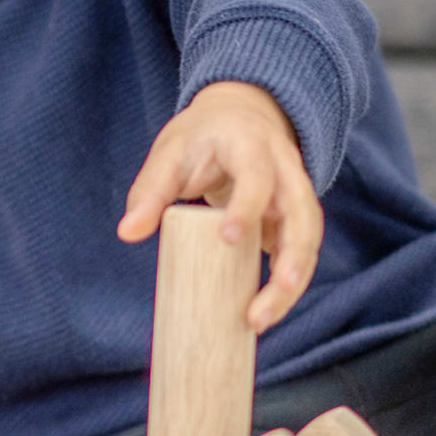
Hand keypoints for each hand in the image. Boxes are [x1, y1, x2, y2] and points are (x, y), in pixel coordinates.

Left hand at [116, 79, 323, 331]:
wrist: (241, 115)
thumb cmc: (202, 136)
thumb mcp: (171, 152)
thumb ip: (151, 190)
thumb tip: (127, 234)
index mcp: (251, 145)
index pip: (257, 176)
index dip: (248, 206)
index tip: (230, 238)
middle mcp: (285, 169)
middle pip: (302, 216)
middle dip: (289, 264)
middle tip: (259, 308)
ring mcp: (297, 193)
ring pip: (308, 240)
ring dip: (292, 283)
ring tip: (261, 320)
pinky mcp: (296, 216)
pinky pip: (302, 251)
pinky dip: (289, 282)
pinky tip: (267, 311)